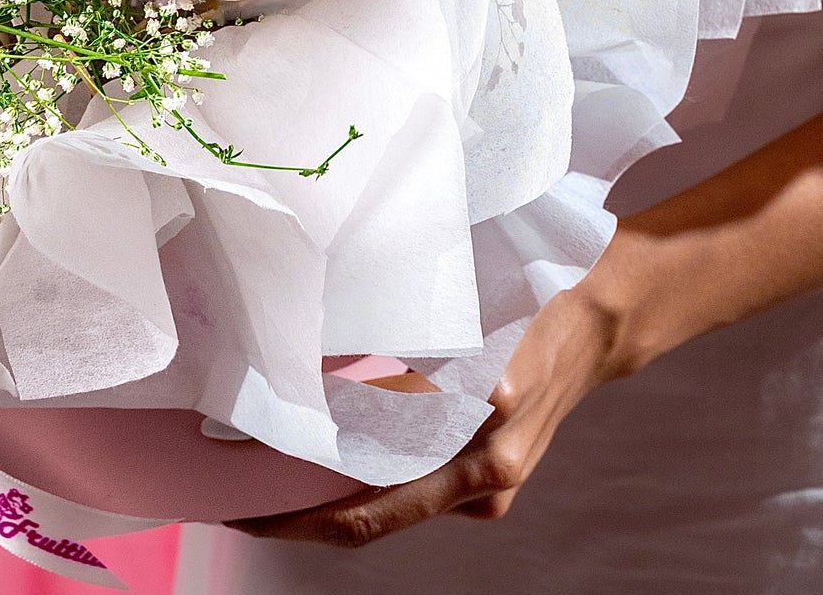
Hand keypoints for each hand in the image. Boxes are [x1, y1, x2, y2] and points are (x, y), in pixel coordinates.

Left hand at [227, 110, 822, 547]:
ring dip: (328, 494)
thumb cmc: (533, 314)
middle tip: (235, 499)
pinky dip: (363, 472)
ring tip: (261, 479)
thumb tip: (411, 400)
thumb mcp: (488, 337)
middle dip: (302, 514)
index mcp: (480, 460)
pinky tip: (320, 455)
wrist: (596, 319)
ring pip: (388, 501)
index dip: (307, 517)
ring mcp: (481, 482)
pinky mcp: (481, 467)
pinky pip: (410, 479)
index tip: (250, 510)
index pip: (373, 509)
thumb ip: (449, 380)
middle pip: (372, 517)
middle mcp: (477, 483)